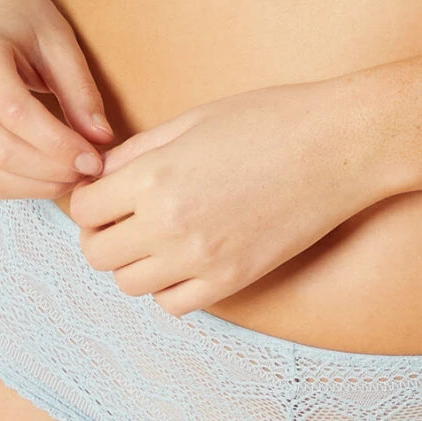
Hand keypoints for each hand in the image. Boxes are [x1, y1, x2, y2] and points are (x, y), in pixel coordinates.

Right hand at [0, 0, 113, 198]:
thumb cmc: (28, 20)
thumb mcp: (61, 43)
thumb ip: (81, 91)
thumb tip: (102, 141)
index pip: (16, 114)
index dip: (58, 145)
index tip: (94, 159)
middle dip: (49, 171)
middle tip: (87, 173)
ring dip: (33, 186)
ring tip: (70, 177)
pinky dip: (11, 187)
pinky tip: (42, 178)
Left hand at [67, 78, 379, 314]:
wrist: (336, 145)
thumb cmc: (269, 119)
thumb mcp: (194, 118)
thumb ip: (141, 149)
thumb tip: (104, 173)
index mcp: (155, 174)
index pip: (85, 208)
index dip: (89, 198)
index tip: (104, 192)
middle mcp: (169, 223)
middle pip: (97, 254)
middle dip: (102, 233)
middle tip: (123, 215)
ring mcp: (200, 258)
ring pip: (130, 284)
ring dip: (134, 261)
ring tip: (157, 234)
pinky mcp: (231, 281)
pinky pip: (173, 304)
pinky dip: (169, 286)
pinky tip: (185, 256)